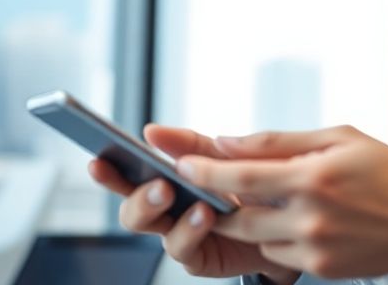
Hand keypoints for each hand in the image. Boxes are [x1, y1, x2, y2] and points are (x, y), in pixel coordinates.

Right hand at [87, 125, 300, 284]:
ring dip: (157, 209)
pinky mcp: (198, 256)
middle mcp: (167, 210)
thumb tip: (151, 131)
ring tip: (172, 191)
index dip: (109, 170)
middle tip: (155, 181)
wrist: (289, 218)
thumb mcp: (222, 155)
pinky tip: (204, 213)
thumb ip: (189, 144)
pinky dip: (189, 229)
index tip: (97, 159)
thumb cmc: (250, 184)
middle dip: (134, 194)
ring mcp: (180, 234)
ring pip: (150, 228)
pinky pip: (182, 248)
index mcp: (166, 181)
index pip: (128, 175)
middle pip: (131, 208)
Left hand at [177, 125, 387, 279]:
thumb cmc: (385, 170)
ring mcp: (315, 248)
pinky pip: (278, 256)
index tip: (180, 163)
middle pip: (237, 214)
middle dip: (218, 201)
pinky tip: (299, 221)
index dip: (204, 170)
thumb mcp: (339, 137)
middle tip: (211, 186)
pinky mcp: (322, 270)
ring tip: (271, 200)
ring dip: (251, 219)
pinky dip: (276, 238)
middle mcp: (310, 216)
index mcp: (312, 177)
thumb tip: (226, 141)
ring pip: (255, 237)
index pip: (240, 175)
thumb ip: (280, 141)